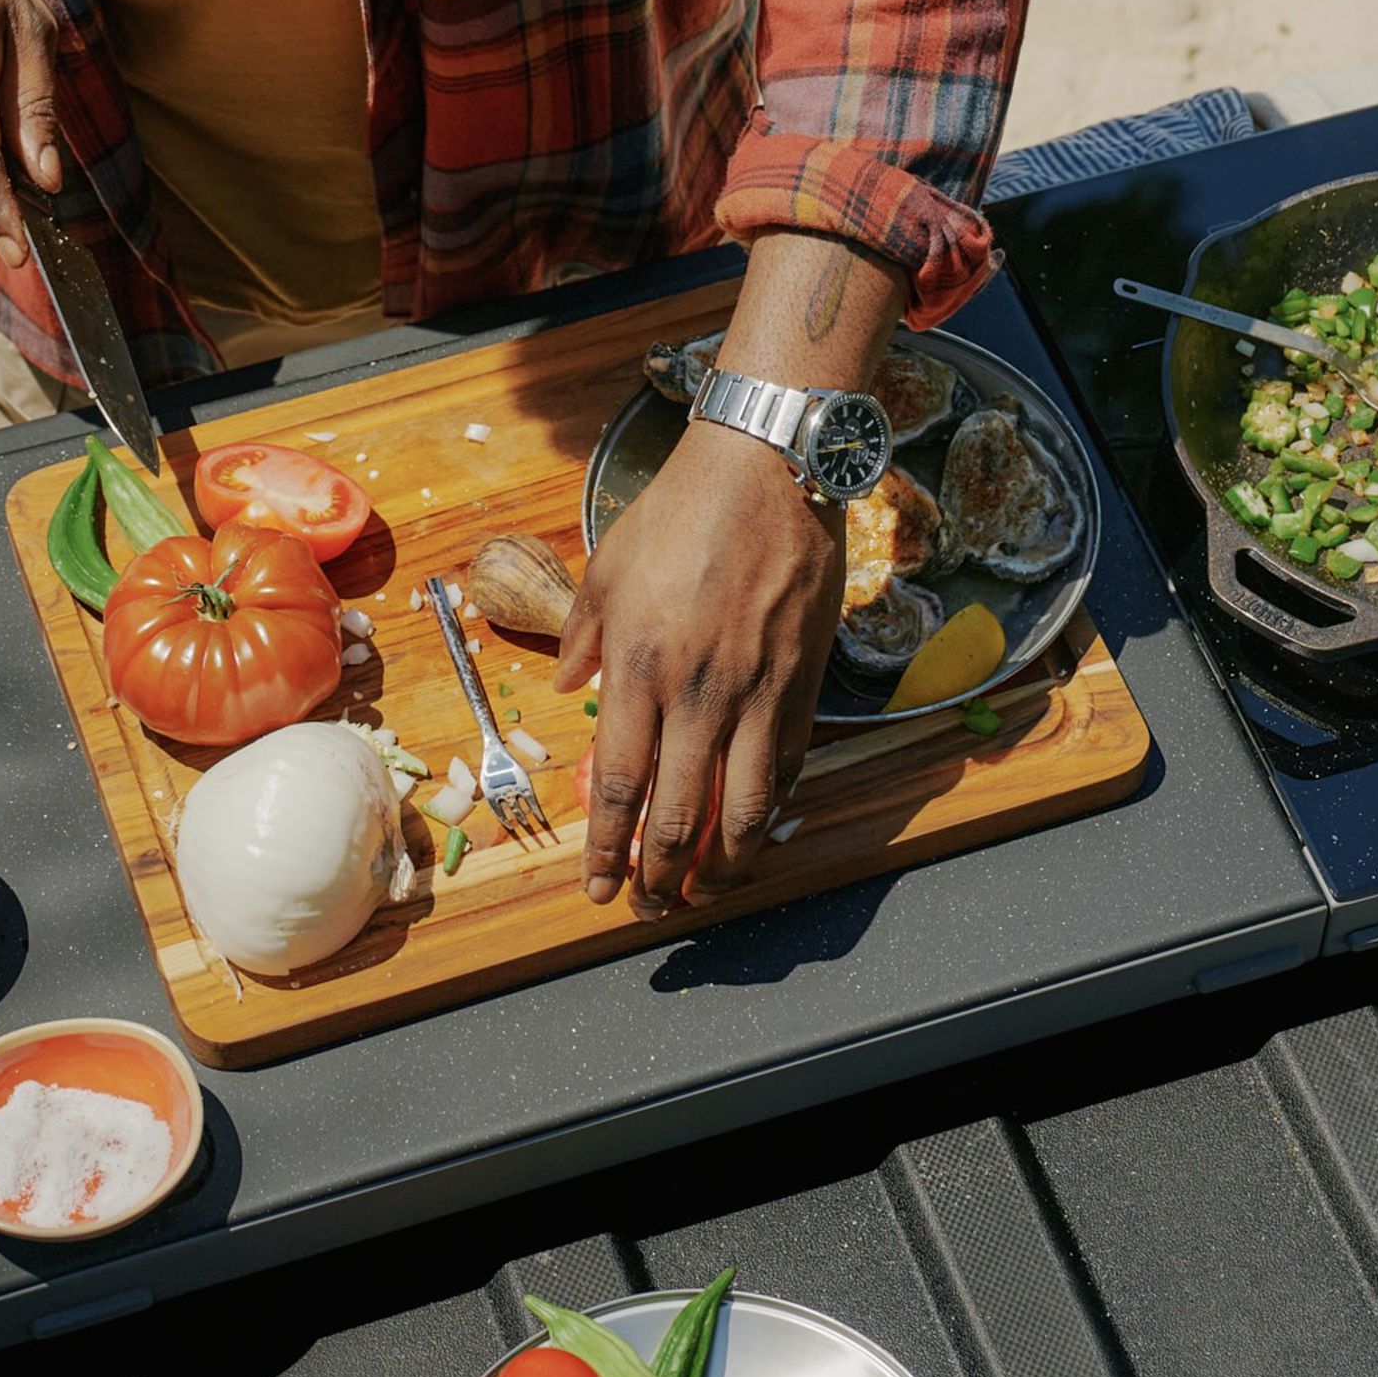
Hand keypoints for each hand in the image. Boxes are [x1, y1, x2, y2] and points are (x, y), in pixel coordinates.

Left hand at [554, 418, 842, 911]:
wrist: (766, 468)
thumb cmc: (680, 511)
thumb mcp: (607, 568)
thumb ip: (584, 635)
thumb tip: (572, 684)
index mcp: (640, 669)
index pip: (619, 787)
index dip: (609, 851)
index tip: (600, 890)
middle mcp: (699, 693)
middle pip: (679, 815)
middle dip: (662, 876)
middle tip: (652, 908)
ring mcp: (759, 691)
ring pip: (746, 807)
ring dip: (725, 862)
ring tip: (708, 888)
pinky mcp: (805, 679)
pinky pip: (790, 763)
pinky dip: (774, 806)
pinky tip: (759, 827)